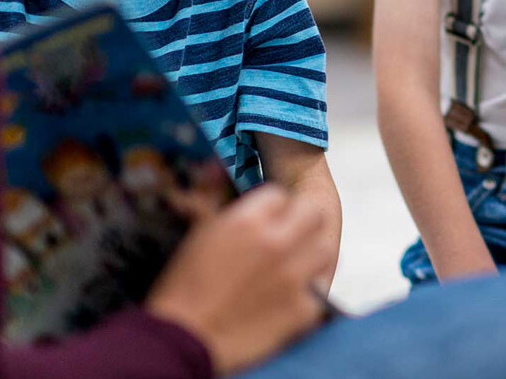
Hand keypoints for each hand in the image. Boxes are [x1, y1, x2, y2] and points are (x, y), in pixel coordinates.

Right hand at [146, 185, 335, 375]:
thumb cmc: (181, 288)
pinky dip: (308, 294)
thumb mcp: (196, 235)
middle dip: (303, 221)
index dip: (273, 207)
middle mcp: (277, 242)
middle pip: (312, 214)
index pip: (279, 195)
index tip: (267, 219)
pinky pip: (320, 290)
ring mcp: (294, 276)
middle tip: (290, 235)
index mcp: (248, 220)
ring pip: (326, 248)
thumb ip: (211, 197)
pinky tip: (292, 297)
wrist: (180, 341)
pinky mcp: (303, 309)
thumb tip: (215, 164)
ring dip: (313, 254)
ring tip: (296, 264)